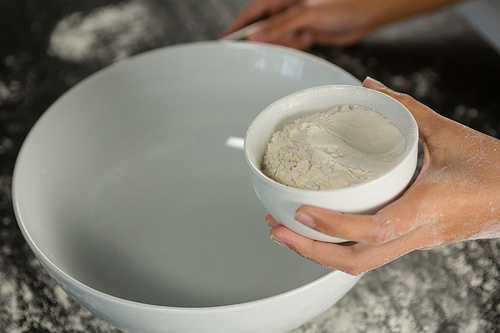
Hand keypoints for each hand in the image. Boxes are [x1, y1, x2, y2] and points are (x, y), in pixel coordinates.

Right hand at [221, 0, 459, 49]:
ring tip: (282, 48)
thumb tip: (255, 37)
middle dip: (258, 41)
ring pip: (276, 39)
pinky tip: (299, 46)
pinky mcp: (306, 33)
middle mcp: (286, 10)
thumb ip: (279, 26)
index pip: (251, 14)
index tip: (223, 42)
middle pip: (262, 28)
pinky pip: (290, 45)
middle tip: (248, 55)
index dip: (236, 27)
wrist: (367, 13)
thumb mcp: (305, 13)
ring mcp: (295, 22)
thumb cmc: (341, 4)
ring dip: (278, 47)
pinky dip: (292, 49)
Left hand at [266, 76, 499, 274]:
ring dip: (318, 252)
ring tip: (286, 232)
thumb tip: (371, 88)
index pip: (373, 228)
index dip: (334, 225)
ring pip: (359, 263)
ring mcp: (412, 243)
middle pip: (355, 260)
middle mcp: (416, 234)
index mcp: (426, 209)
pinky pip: (367, 253)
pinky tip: (318, 231)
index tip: (300, 212)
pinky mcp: (410, 242)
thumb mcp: (448, 135)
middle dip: (309, 250)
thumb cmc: (493, 171)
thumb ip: (406, 110)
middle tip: (275, 229)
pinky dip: (336, 246)